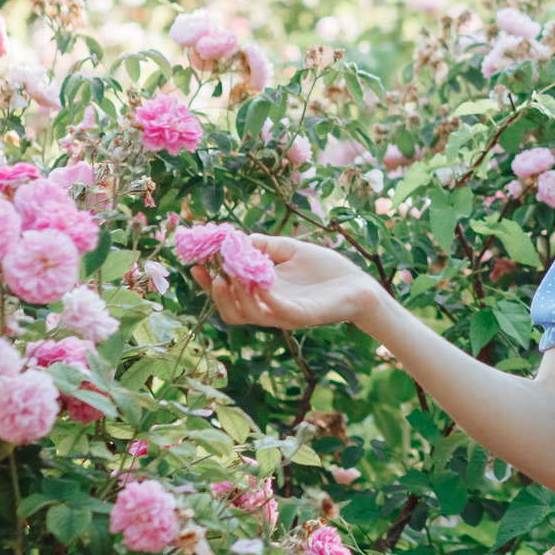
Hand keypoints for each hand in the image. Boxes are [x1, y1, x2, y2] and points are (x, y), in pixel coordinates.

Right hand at [201, 235, 381, 332]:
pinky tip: (258, 280)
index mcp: (264, 294)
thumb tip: (238, 238)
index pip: (229, 295)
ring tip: (228, 275)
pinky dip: (263, 296)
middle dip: (216, 294)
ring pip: (250, 315)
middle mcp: (270, 308)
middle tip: (208, 272)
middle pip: (232, 313)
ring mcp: (285, 314)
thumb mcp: (291, 250)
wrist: (359, 284)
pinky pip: (277, 310)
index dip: (209, 283)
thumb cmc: (326, 269)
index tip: (195, 265)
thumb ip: (266, 246)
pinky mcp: (302, 316)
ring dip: (235, 296)